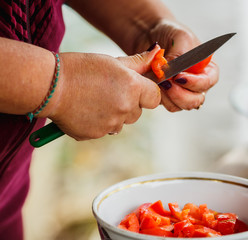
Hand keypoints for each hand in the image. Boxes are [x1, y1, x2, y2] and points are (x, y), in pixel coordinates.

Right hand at [43, 47, 161, 139]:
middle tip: (108, 92)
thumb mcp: (112, 62)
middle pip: (138, 112)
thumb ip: (138, 63)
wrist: (49, 85)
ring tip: (94, 101)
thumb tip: (156, 56)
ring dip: (114, 115)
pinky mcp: (97, 134)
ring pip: (121, 123)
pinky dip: (98, 123)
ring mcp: (111, 123)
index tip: (137, 90)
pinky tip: (85, 110)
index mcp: (133, 87)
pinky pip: (105, 130)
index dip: (147, 94)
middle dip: (129, 104)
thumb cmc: (81, 68)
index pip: (155, 97)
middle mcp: (126, 108)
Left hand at [136, 19, 218, 111]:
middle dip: (180, 95)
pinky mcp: (166, 96)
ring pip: (179, 105)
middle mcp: (196, 84)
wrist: (150, 36)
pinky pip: (164, 103)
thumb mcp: (180, 38)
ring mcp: (181, 92)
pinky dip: (157, 96)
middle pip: (195, 100)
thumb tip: (173, 72)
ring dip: (167, 96)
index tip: (179, 77)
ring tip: (157, 80)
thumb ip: (179, 56)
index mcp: (207, 69)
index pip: (207, 82)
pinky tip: (151, 83)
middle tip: (167, 83)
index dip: (195, 83)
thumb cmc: (170, 34)